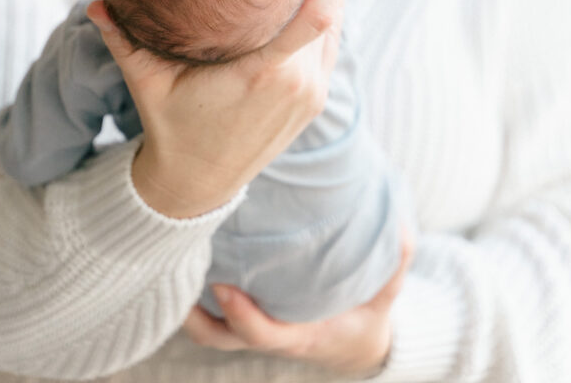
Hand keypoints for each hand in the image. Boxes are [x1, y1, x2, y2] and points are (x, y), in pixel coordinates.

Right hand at [87, 0, 345, 217]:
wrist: (199, 183)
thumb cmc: (172, 126)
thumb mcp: (146, 83)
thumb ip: (124, 40)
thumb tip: (96, 2)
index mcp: (262, 75)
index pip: (313, 18)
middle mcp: (296, 84)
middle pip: (329, 10)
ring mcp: (311, 93)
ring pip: (336, 25)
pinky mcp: (316, 99)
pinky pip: (332, 44)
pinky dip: (329, 13)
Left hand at [183, 233, 412, 375]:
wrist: (357, 339)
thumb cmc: (367, 310)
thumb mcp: (386, 290)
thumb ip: (393, 262)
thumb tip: (401, 230)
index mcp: (300, 334)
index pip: (263, 333)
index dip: (241, 316)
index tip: (224, 286)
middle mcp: (270, 332)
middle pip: (219, 337)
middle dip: (195, 314)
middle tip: (179, 268)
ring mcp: (254, 326)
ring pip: (207, 328)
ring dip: (186, 304)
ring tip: (169, 260)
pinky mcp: (245, 313)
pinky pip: (210, 311)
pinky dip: (194, 293)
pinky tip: (183, 253)